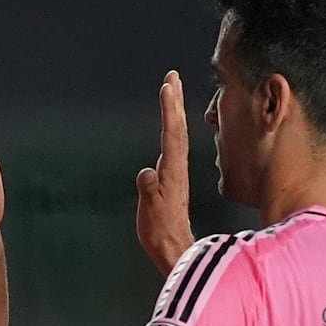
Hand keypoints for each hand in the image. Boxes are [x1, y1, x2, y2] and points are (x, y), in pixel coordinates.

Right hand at [135, 71, 195, 275]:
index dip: (170, 110)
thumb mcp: (151, 211)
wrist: (173, 248)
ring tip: (172, 90)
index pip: (172, 134)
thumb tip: (147, 172)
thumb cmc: (160, 232)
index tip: (168, 86)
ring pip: (177, 134)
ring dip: (175, 111)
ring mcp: (176, 172)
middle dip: (175, 101)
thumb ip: (149, 191)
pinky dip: (172, 128)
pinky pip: (174, 145)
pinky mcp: (173, 178)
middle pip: (177, 127)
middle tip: (173, 77)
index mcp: (172, 171)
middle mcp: (177, 167)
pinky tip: (171, 124)